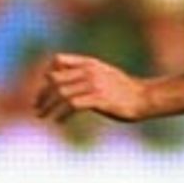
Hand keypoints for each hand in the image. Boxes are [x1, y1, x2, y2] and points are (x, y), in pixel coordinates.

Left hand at [35, 52, 150, 123]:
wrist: (146, 98)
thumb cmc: (126, 90)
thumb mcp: (105, 74)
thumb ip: (87, 73)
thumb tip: (70, 80)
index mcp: (90, 63)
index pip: (58, 60)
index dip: (48, 74)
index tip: (44, 89)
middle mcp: (90, 71)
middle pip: (55, 79)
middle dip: (42, 94)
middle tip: (37, 107)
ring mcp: (94, 84)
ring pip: (61, 94)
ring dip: (48, 106)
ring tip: (42, 116)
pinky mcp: (98, 99)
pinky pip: (72, 106)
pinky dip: (62, 114)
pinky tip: (59, 122)